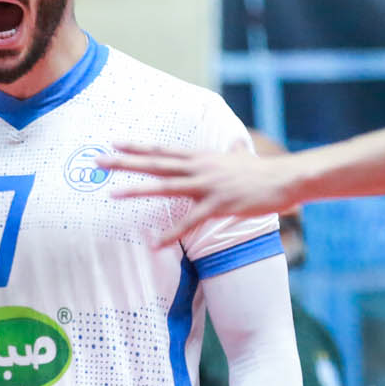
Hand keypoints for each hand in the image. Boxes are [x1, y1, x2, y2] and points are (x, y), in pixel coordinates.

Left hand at [99, 143, 305, 247]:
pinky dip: (171, 233)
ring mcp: (208, 185)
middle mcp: (200, 168)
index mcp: (202, 158)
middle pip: (155, 163)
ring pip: (165, 186)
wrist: (286, 179)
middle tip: (98, 161)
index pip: (162, 150)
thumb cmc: (264, 172)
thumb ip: (233, 151)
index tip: (114, 142)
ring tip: (112, 195)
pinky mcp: (219, 205)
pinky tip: (155, 244)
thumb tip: (233, 143)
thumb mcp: (243, 158)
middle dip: (125, 162)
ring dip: (138, 190)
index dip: (137, 146)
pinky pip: (189, 221)